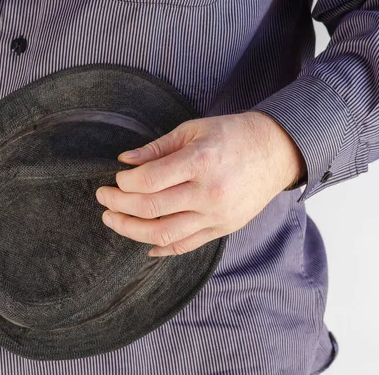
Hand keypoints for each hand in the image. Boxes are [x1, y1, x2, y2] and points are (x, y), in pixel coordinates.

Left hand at [95, 111, 305, 256]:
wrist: (277, 153)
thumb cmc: (233, 135)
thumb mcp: (194, 130)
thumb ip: (157, 148)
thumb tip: (124, 161)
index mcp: (201, 162)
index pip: (148, 180)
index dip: (123, 183)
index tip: (115, 179)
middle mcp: (209, 192)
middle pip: (150, 208)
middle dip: (118, 205)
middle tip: (102, 198)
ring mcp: (217, 215)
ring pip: (163, 233)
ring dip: (130, 230)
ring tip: (112, 220)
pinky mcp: (223, 229)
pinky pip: (186, 246)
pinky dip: (161, 248)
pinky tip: (144, 244)